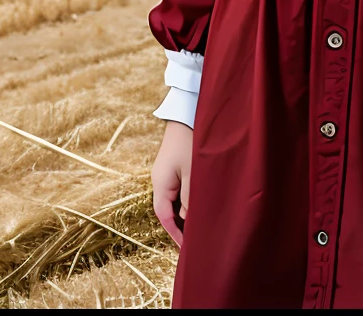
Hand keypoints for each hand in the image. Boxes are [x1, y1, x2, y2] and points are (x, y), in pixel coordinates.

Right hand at [151, 121, 192, 246]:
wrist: (188, 114)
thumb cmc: (191, 143)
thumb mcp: (193, 175)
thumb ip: (191, 200)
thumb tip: (188, 220)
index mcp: (160, 183)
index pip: (164, 217)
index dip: (176, 234)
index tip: (188, 249)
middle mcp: (160, 180)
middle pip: (168, 210)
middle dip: (181, 226)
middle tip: (197, 240)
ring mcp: (166, 173)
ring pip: (174, 200)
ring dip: (186, 213)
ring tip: (202, 225)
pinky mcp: (174, 167)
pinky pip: (179, 190)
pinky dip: (188, 201)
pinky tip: (200, 205)